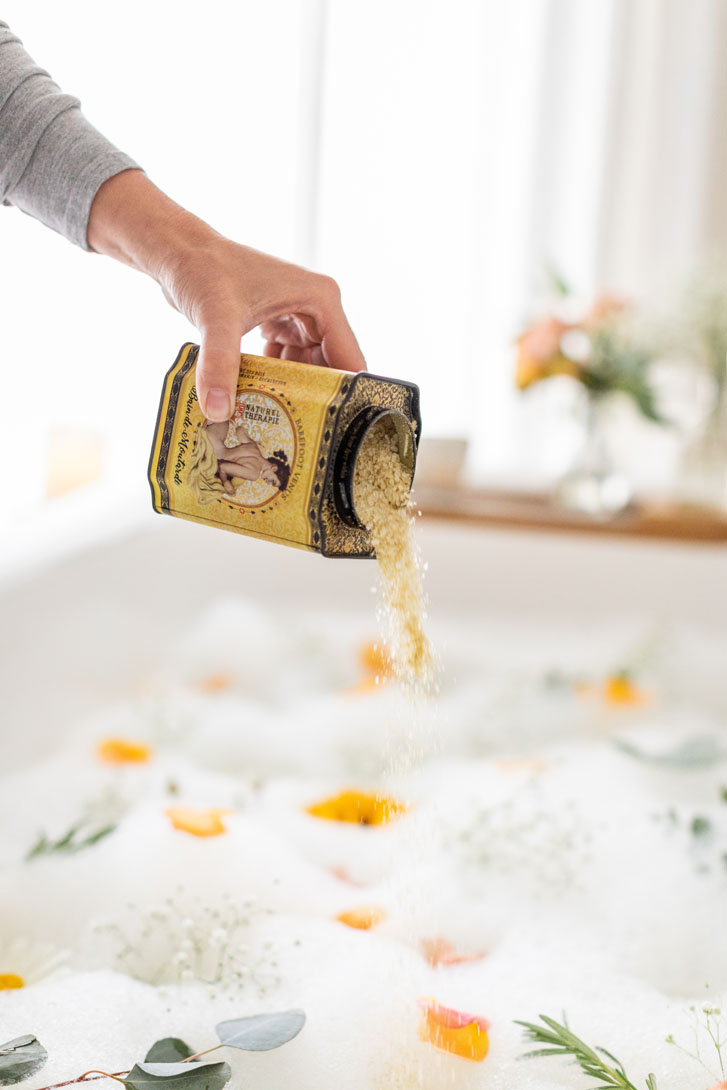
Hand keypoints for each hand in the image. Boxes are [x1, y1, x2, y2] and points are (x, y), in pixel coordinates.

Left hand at [87, 170, 366, 420]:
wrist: (176, 251)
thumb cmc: (202, 269)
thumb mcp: (216, 318)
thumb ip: (220, 363)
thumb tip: (218, 411)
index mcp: (322, 300)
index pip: (350, 360)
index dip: (346, 398)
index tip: (334, 434)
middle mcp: (317, 309)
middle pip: (329, 369)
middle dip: (317, 402)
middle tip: (306, 442)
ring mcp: (298, 317)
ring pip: (306, 369)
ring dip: (294, 396)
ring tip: (284, 432)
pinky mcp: (278, 324)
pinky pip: (285, 364)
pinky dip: (274, 384)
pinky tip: (261, 408)